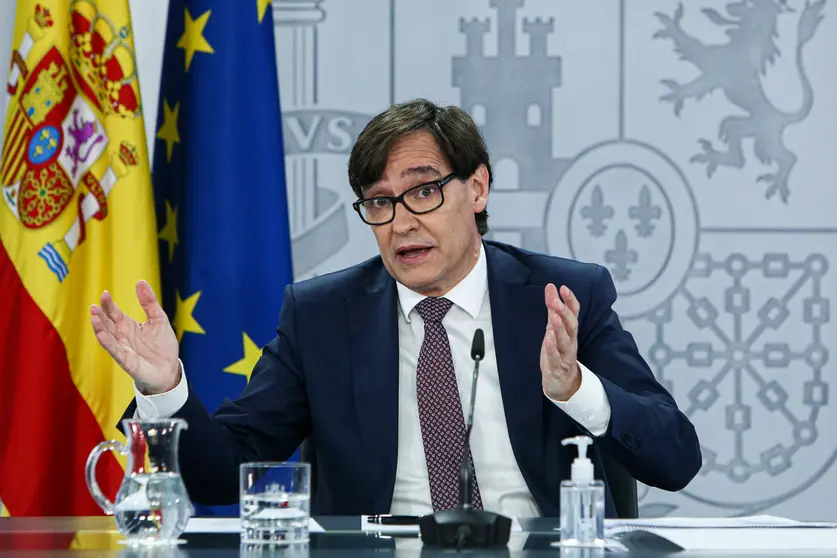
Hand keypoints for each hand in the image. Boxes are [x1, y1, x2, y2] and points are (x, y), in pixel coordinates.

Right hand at [90, 280, 179, 394]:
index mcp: (128, 326)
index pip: (114, 313)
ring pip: (107, 337)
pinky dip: (108, 343)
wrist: (170, 370)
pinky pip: (115, 351)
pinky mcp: (127, 361)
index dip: (108, 304)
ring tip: (94, 317)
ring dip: (99, 328)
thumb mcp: (159, 319)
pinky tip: (102, 334)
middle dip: (100, 316)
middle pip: (107, 324)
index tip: (105, 293)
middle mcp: (122, 337)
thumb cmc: (162, 346)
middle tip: (94, 306)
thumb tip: (140, 281)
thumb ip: (149, 302)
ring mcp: (123, 349)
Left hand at [540, 283, 580, 400]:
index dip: (570, 300)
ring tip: (554, 317)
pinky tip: (548, 339)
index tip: (563, 287)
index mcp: (570, 331)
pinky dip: (552, 348)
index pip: (574, 313)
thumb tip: (551, 287)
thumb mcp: (554, 328)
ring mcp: (565, 354)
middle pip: (571, 325)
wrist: (562, 382)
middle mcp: (570, 341)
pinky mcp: (557, 367)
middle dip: (564, 312)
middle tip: (556, 301)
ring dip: (560, 328)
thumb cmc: (558, 351)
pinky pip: (555, 357)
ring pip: (565, 341)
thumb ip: (553, 309)